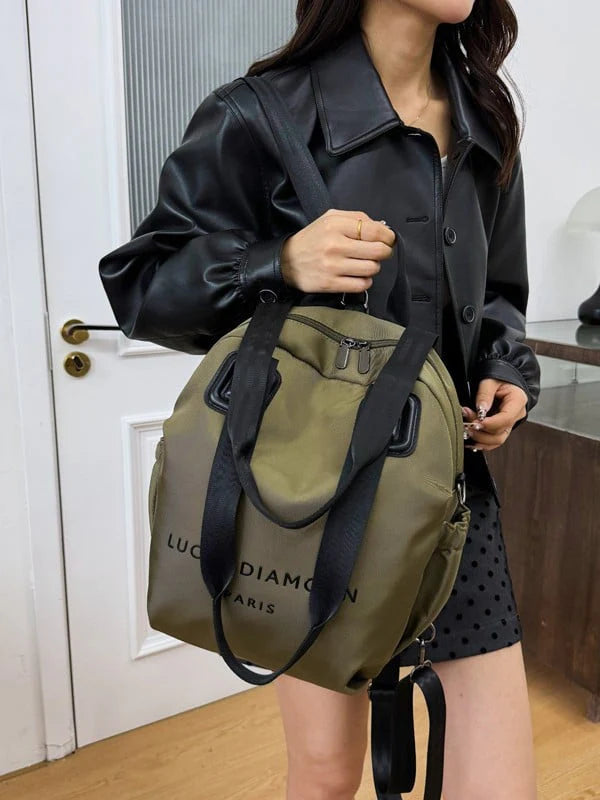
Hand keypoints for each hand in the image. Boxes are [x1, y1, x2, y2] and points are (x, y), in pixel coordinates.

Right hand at [280, 209, 395, 293]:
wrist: (286, 261)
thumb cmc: (312, 239)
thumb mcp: (330, 218)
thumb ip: (356, 218)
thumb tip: (382, 228)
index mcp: (335, 225)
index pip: (374, 230)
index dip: (387, 236)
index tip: (388, 240)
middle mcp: (335, 245)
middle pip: (377, 251)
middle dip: (384, 252)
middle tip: (379, 252)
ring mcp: (333, 266)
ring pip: (372, 269)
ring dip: (373, 267)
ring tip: (365, 264)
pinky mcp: (331, 284)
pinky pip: (361, 285)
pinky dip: (364, 281)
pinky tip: (358, 276)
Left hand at [462, 378, 527, 451]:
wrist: (503, 377)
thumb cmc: (498, 376)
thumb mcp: (490, 380)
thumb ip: (485, 395)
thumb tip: (481, 410)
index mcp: (517, 401)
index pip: (506, 419)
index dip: (489, 424)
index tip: (475, 421)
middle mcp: (516, 414)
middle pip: (501, 432)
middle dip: (481, 431)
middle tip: (466, 423)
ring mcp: (510, 423)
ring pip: (497, 440)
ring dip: (480, 438)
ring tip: (467, 429)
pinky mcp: (502, 427)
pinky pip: (493, 440)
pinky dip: (482, 442)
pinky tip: (470, 440)